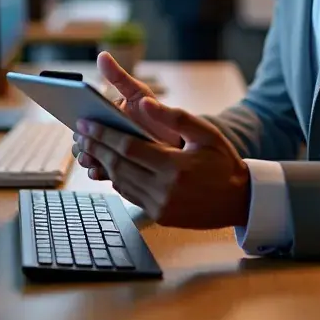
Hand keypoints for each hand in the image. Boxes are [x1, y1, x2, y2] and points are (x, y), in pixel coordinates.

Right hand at [73, 53, 180, 178]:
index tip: (76, 119)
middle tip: (82, 141)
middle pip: (82, 139)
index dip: (77, 119)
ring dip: (86, 158)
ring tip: (90, 158)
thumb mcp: (138, 92)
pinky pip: (103, 173)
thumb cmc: (156, 112)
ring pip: (90, 157)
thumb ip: (119, 77)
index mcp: (105, 115)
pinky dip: (98, 172)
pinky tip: (100, 171)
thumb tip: (101, 55)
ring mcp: (111, 152)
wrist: (179, 139)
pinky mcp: (119, 170)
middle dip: (80, 142)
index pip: (83, 118)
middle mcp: (104, 134)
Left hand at [75, 98, 250, 228]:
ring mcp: (160, 206)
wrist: (239, 199)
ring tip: (89, 147)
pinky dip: (117, 178)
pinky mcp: (159, 216)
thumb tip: (146, 103)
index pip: (128, 148)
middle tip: (80, 133)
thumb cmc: (223, 161)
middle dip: (96, 147)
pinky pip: (130, 195)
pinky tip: (110, 165)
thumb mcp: (206, 133)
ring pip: (120, 182)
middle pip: (118, 166)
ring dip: (102, 163)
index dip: (104, 135)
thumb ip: (175, 116)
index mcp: (174, 167)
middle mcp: (164, 190)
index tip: (86, 123)